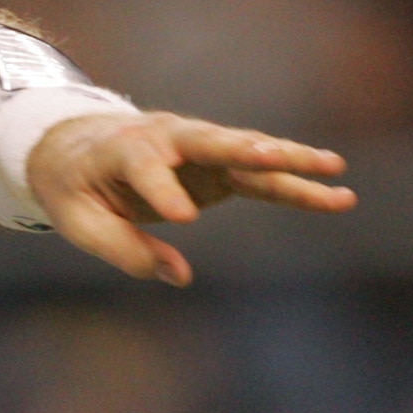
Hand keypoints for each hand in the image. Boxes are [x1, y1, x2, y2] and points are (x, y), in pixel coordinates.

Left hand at [25, 110, 353, 285]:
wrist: (76, 147)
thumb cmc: (76, 187)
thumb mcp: (79, 221)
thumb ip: (122, 248)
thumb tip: (178, 275)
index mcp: (120, 149)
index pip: (144, 165)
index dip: (161, 190)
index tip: (182, 219)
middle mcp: (166, 137)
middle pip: (209, 141)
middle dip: (243, 149)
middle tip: (274, 156)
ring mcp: (198, 148)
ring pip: (248, 152)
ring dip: (290, 159)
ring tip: (335, 168)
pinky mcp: (218, 166)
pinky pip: (262, 175)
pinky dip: (296, 183)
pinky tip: (336, 193)